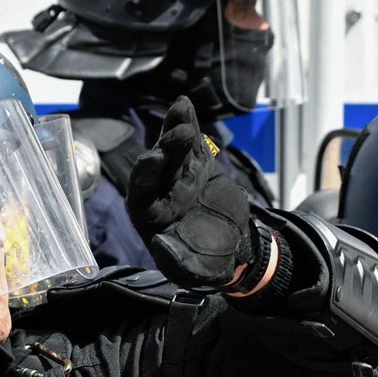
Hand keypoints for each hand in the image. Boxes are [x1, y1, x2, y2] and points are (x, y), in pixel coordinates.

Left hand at [126, 96, 255, 289]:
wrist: (235, 248)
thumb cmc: (207, 264)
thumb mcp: (195, 271)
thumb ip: (178, 260)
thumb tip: (160, 244)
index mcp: (151, 218)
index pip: (142, 194)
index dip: (145, 177)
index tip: (153, 159)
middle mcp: (160, 193)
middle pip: (158, 167)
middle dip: (166, 148)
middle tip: (178, 133)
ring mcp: (178, 176)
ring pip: (173, 149)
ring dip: (175, 129)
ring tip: (181, 109)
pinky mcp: (197, 165)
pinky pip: (191, 144)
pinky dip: (187, 124)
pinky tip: (184, 105)